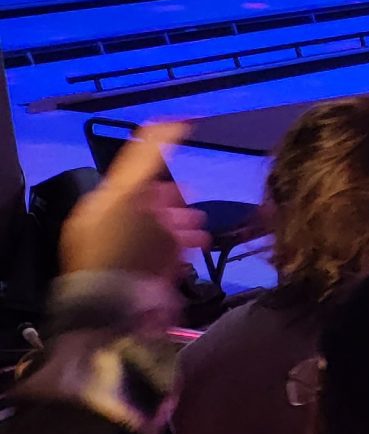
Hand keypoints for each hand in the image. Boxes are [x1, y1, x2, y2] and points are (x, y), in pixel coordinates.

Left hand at [60, 125, 206, 281]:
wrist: (118, 306)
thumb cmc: (121, 248)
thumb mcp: (129, 195)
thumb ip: (145, 162)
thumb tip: (161, 127)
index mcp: (102, 205)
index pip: (131, 169)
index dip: (156, 148)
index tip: (183, 129)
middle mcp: (113, 226)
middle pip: (149, 201)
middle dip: (174, 199)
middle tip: (191, 197)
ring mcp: (131, 252)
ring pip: (163, 228)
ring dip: (185, 225)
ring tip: (201, 230)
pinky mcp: (148, 274)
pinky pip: (170, 253)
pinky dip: (185, 247)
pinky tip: (197, 246)